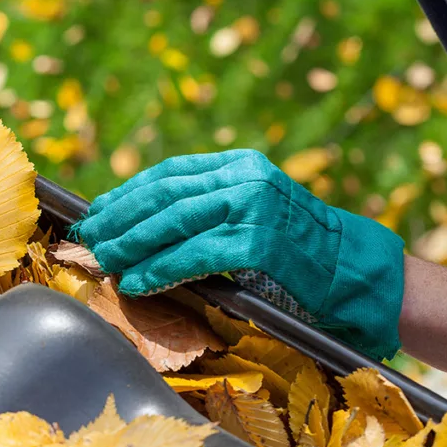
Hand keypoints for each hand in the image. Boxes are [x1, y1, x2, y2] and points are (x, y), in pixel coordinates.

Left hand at [74, 149, 404, 359]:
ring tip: (105, 260)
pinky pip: (195, 255)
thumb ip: (209, 209)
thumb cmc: (299, 251)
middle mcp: (245, 178)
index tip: (97, 212)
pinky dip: (160, 269)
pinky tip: (138, 281)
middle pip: (164, 194)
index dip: (127, 193)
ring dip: (131, 244)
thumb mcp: (254, 211)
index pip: (169, 173)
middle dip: (120, 218)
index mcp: (240, 164)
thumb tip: (143, 225)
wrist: (357, 272)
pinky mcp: (260, 243)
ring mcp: (254, 208)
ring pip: (174, 222)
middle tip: (89, 238)